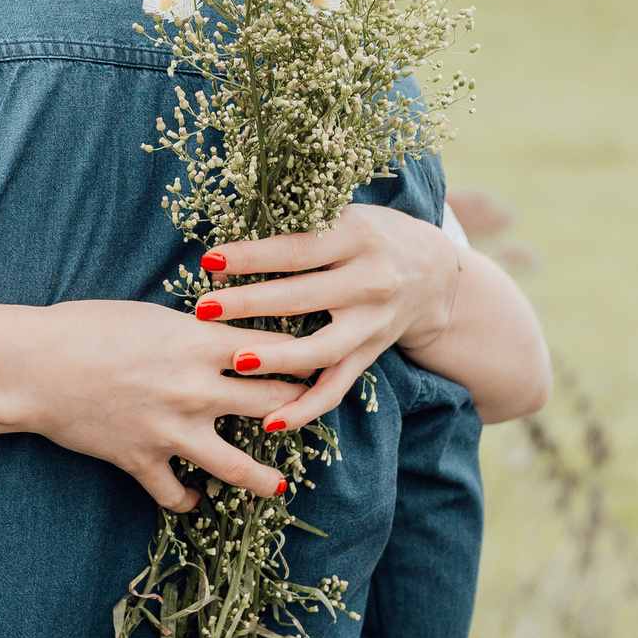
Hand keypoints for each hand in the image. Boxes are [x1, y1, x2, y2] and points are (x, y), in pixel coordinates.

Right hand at [11, 299, 319, 512]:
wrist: (34, 366)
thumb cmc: (86, 326)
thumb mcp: (151, 316)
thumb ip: (194, 331)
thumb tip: (225, 334)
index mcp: (200, 343)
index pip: (274, 353)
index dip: (302, 357)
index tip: (319, 359)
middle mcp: (196, 390)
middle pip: (272, 405)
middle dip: (296, 409)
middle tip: (309, 412)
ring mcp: (172, 431)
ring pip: (237, 466)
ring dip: (265, 479)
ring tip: (280, 485)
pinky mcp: (143, 460)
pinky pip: (175, 494)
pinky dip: (187, 500)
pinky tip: (194, 499)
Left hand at [189, 203, 465, 434]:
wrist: (433, 273)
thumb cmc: (369, 236)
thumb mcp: (344, 216)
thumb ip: (299, 225)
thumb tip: (232, 240)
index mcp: (357, 237)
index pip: (298, 248)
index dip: (253, 255)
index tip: (210, 260)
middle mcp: (370, 281)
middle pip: (303, 296)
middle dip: (250, 304)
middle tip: (204, 309)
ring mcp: (372, 323)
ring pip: (322, 348)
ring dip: (277, 358)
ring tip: (235, 361)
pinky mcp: (370, 354)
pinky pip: (337, 387)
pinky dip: (306, 408)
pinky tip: (270, 422)